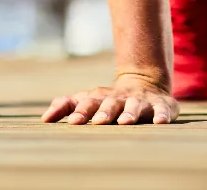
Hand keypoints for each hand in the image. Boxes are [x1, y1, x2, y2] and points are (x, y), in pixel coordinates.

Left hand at [41, 75, 178, 125]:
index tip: (73, 122)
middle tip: (98, 122)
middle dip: (105, 112)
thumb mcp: (87, 99)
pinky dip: (162, 115)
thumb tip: (44, 118)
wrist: (144, 83)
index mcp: (101, 98)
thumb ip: (65, 105)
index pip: (88, 103)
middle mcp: (120, 98)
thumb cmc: (109, 99)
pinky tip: (160, 122)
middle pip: (111, 104)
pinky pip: (162, 109)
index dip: (81, 112)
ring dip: (130, 113)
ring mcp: (140, 100)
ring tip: (125, 122)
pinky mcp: (160, 105)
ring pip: (135, 106)